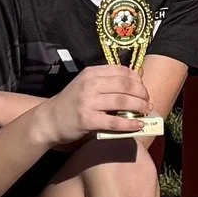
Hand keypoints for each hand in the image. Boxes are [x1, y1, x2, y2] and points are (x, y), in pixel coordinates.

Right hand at [41, 64, 155, 142]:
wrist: (49, 120)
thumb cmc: (72, 102)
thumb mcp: (87, 84)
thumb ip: (108, 80)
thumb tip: (138, 77)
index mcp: (92, 73)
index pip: (121, 71)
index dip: (137, 79)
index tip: (143, 87)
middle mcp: (90, 84)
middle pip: (125, 85)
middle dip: (141, 93)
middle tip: (147, 101)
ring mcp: (88, 102)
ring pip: (122, 102)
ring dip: (139, 107)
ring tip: (146, 111)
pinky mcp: (87, 120)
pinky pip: (114, 122)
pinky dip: (130, 124)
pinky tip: (138, 125)